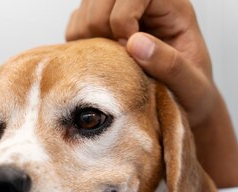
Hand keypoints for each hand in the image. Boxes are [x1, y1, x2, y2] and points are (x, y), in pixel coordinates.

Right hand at [66, 0, 237, 187]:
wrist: (182, 106)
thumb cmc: (190, 95)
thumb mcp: (190, 86)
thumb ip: (170, 65)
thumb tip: (135, 43)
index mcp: (172, 8)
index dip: (123, 17)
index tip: (128, 49)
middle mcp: (145, 5)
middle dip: (99, 26)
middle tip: (112, 56)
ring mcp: (120, 13)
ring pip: (86, 7)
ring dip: (87, 35)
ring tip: (106, 59)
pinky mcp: (102, 27)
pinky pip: (75, 24)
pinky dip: (78, 43)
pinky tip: (98, 59)